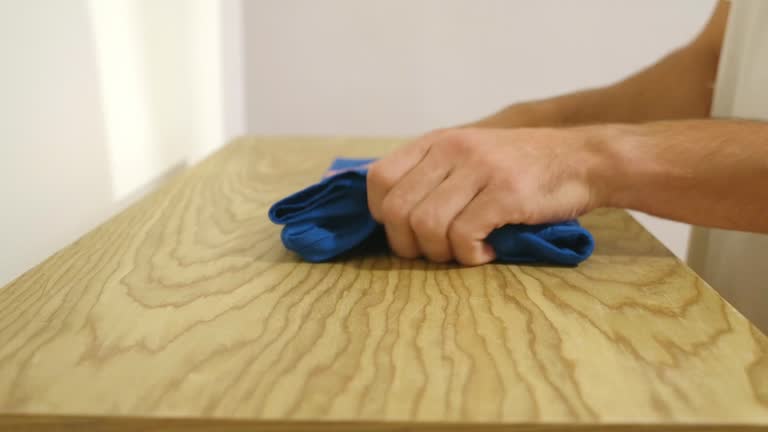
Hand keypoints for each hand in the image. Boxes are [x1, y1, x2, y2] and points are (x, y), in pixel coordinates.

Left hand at [366, 127, 603, 264]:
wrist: (584, 159)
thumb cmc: (522, 167)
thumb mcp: (469, 156)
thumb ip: (432, 174)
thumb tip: (391, 214)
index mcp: (438, 141)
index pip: (378, 179)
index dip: (383, 213)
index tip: (407, 229)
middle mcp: (453, 150)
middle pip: (397, 210)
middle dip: (409, 245)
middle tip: (436, 251)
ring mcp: (480, 169)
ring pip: (427, 226)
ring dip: (441, 253)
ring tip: (465, 251)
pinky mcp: (506, 193)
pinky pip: (464, 236)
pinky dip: (471, 256)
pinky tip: (488, 251)